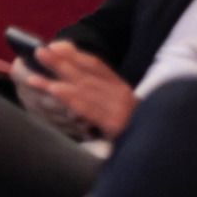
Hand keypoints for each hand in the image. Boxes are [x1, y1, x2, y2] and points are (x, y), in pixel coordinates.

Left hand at [20, 41, 138, 139]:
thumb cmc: (131, 126)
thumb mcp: (114, 104)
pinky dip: (71, 99)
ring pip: (83, 90)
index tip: (54, 46)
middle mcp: (120, 94)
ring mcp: (118, 109)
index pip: (95, 65)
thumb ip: (93, 89)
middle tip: (38, 53)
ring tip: (36, 75)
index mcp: (120, 87)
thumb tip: (64, 70)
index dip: (73, 55)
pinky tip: (55, 91)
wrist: (160, 150)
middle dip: (60, 63)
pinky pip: (89, 109)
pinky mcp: (115, 125)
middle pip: (85, 75)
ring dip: (58, 80)